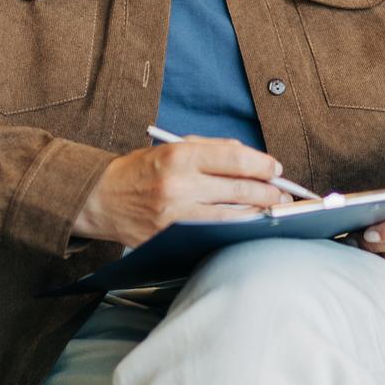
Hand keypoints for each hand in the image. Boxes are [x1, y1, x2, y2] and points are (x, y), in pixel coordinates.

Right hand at [73, 137, 290, 246]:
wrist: (101, 198)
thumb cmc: (139, 170)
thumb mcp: (171, 147)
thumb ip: (210, 148)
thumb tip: (247, 155)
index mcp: (180, 156)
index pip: (234, 158)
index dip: (262, 164)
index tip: (275, 169)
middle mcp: (179, 184)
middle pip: (240, 188)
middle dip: (269, 192)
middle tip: (283, 194)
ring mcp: (177, 215)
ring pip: (233, 215)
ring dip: (259, 212)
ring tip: (272, 209)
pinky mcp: (174, 236)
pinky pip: (216, 233)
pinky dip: (236, 228)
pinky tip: (248, 223)